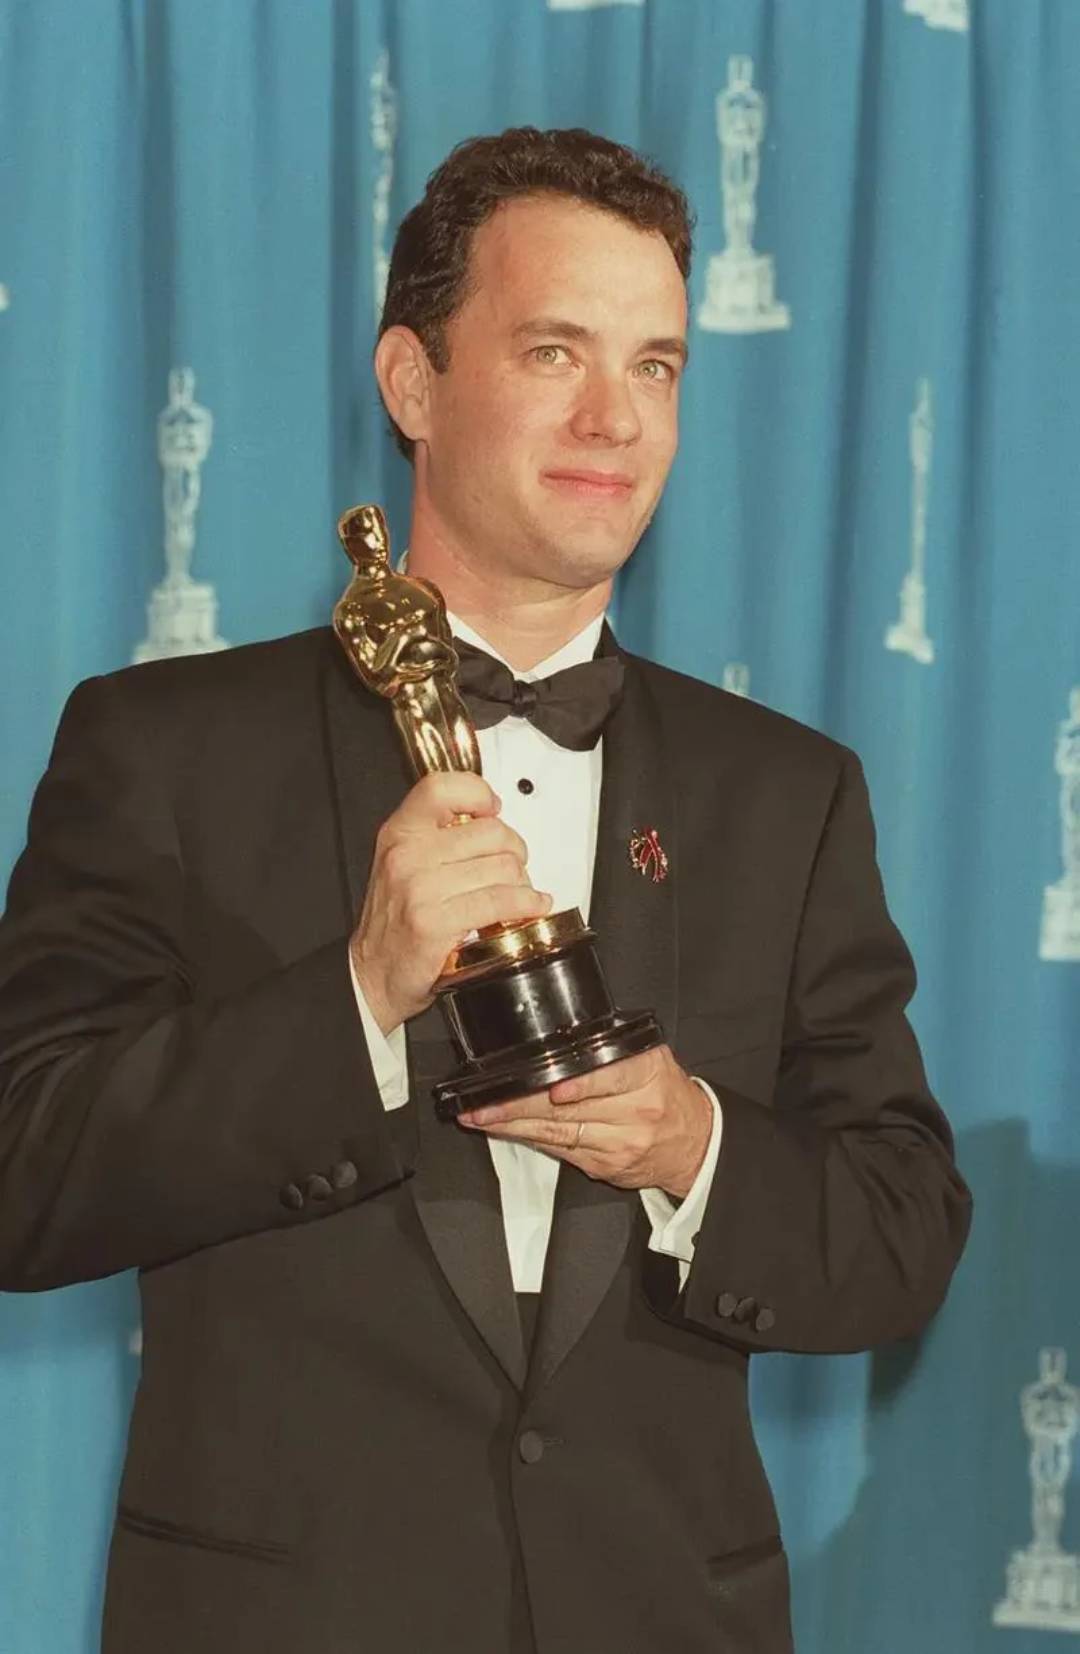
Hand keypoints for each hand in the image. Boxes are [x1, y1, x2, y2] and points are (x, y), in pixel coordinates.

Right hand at [351, 771, 552, 1034]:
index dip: (477, 792)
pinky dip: (526, 904)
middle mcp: (407, 856)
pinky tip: (531, 907)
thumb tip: (491, 818)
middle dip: (514, 852)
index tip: (492, 809)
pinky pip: (500, 901)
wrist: (373, 974)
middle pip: (491, 832)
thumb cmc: (396, 920)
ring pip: (503, 868)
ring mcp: (420, 889)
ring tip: (517, 894)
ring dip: (522, 883)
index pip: (441, 788)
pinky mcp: (436, 923)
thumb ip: (438, 835)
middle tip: (512, 868)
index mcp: (399, 833)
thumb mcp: (404, 863)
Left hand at [458, 1045, 712, 1200]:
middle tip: (485, 1102)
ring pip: (558, 1134)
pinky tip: (504, 1131)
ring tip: (481, 1117)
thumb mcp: (652, 1059)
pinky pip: (559, 1152)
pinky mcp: (604, 1167)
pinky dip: (528, 1140)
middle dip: (521, 1105)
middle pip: (571, 1110)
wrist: (694, 1144)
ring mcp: (619, 1144)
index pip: (611, 1077)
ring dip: (513, 1126)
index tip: (555, 1088)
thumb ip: (612, 1051)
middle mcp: (636, 1111)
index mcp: (647, 1074)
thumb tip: (557, 1039)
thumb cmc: (666, 1092)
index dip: (582, 1085)